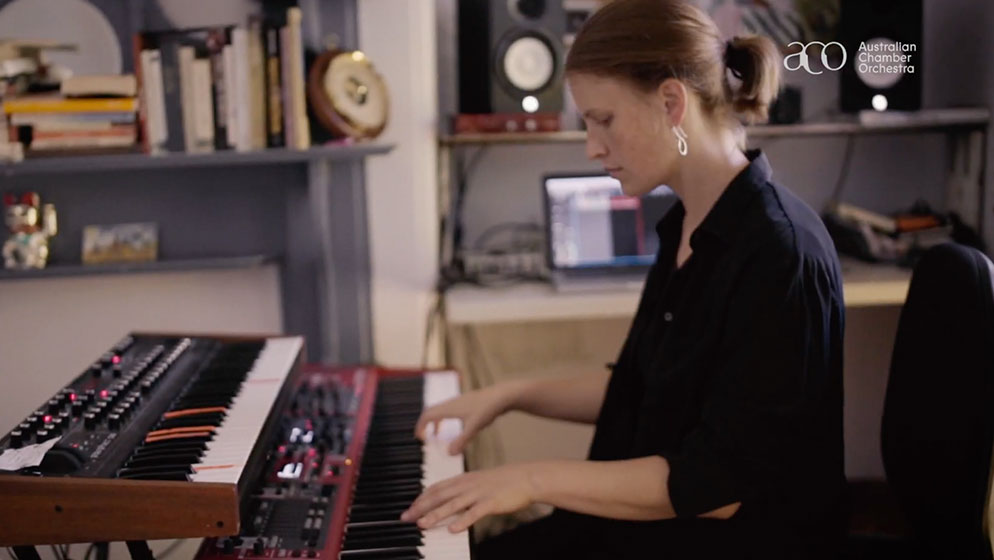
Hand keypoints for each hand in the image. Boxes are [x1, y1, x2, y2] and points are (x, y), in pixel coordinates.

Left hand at [400, 463, 537, 532]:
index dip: (421, 498)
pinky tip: (453, 529)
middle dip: (421, 507)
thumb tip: (449, 501)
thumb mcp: (479, 482)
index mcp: (464, 479)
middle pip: (440, 496)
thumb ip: (463, 490)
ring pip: (453, 504)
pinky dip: (463, 521)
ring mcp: (479, 493)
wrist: (526, 477)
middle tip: (406, 518)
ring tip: (422, 525)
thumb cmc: (503, 481)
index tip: (410, 508)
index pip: (437, 487)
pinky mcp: (491, 502)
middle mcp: (468, 485)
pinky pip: (474, 513)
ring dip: (436, 515)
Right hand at [414, 382, 521, 454]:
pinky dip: (446, 419)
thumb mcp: (474, 427)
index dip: (420, 426)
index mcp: (449, 408)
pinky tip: (456, 427)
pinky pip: (450, 410)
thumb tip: (449, 453)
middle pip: (432, 411)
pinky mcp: (467, 402)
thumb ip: (462, 440)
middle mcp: (452, 403)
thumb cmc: (487, 409)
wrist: (503, 395)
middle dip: (425, 424)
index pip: (427, 414)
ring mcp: (460, 401)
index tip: (419, 438)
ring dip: (436, 421)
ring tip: (437, 434)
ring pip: (441, 410)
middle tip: (423, 436)